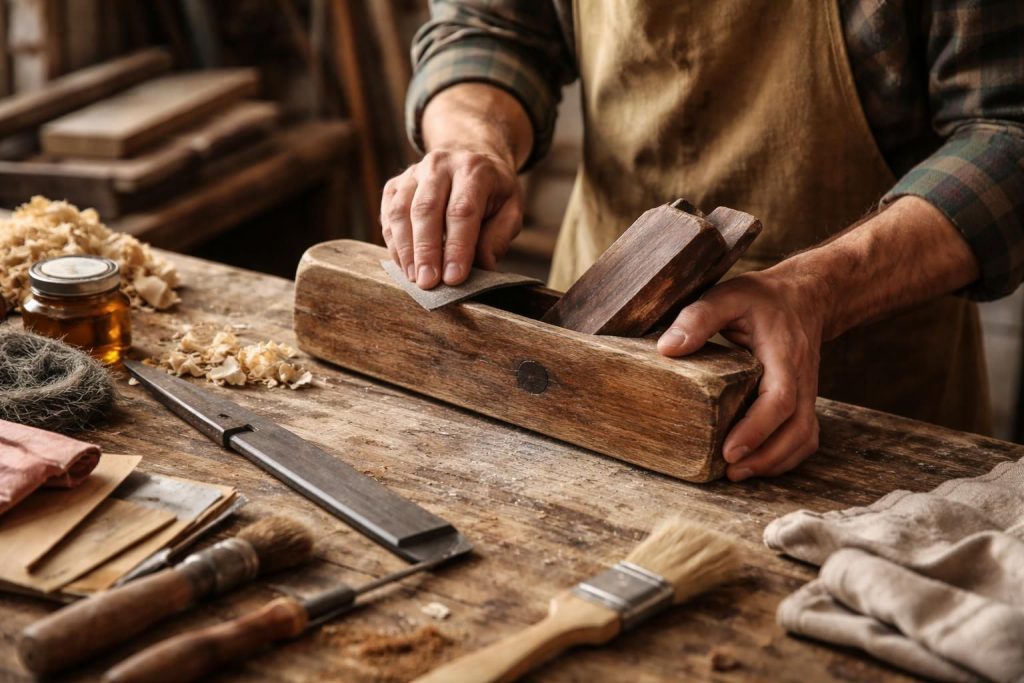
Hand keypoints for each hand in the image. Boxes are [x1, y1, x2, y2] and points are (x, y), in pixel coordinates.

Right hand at [380, 148, 522, 289]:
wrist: (472, 157)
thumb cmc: (493, 192)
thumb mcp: (511, 209)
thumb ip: (498, 237)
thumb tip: (482, 267)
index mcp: (474, 169)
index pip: (462, 211)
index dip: (457, 247)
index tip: (454, 278)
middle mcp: (440, 164)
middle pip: (426, 209)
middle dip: (426, 251)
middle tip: (428, 283)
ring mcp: (413, 172)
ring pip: (401, 211)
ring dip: (406, 249)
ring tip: (414, 278)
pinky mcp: (395, 184)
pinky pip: (388, 214)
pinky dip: (393, 242)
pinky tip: (404, 264)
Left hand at [657, 266, 829, 480]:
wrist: (805, 297)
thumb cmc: (762, 298)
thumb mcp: (728, 295)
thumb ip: (698, 318)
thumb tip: (668, 349)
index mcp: (784, 354)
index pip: (780, 399)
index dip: (757, 429)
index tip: (729, 450)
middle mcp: (801, 378)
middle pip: (797, 429)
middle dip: (766, 457)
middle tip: (729, 472)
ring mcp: (806, 393)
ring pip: (803, 438)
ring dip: (775, 462)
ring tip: (737, 473)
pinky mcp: (802, 401)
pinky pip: (803, 437)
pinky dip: (783, 457)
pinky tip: (754, 464)